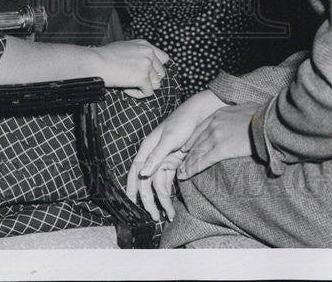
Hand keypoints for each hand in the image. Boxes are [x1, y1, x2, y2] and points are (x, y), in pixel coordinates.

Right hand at [89, 39, 168, 96]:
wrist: (95, 63)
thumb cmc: (104, 56)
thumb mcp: (125, 48)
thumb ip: (138, 54)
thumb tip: (147, 67)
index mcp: (145, 45)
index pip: (164, 59)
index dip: (156, 69)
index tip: (145, 74)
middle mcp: (149, 53)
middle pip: (161, 74)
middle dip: (149, 80)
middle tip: (131, 81)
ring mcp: (147, 65)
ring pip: (156, 85)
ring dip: (143, 88)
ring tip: (128, 85)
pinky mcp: (143, 78)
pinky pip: (148, 93)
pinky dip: (137, 95)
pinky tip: (126, 89)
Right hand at [126, 89, 226, 220]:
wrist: (200, 115)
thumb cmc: (183, 122)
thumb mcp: (170, 139)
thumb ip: (156, 156)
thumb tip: (142, 173)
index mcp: (148, 148)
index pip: (135, 171)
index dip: (131, 188)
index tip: (130, 204)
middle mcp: (153, 155)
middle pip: (146, 182)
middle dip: (149, 200)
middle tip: (154, 216)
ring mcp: (164, 160)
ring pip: (157, 184)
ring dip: (161, 200)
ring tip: (168, 215)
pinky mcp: (174, 163)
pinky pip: (168, 182)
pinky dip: (169, 194)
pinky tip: (172, 205)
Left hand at [176, 101, 259, 179]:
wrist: (267, 122)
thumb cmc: (262, 115)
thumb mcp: (245, 108)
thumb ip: (237, 114)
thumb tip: (243, 116)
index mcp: (218, 114)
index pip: (199, 129)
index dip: (191, 141)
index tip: (186, 149)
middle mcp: (213, 124)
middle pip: (196, 142)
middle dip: (187, 155)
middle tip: (180, 164)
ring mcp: (216, 136)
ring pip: (197, 152)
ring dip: (187, 164)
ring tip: (181, 173)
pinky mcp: (222, 148)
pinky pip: (203, 160)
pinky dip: (193, 169)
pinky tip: (187, 175)